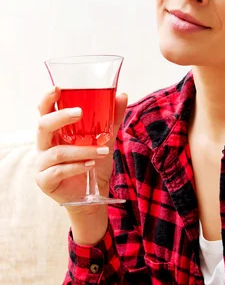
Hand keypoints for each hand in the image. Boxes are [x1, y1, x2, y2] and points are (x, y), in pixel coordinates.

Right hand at [35, 87, 127, 215]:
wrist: (92, 196)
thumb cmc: (93, 165)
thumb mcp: (105, 140)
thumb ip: (111, 120)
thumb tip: (122, 95)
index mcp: (54, 132)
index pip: (45, 111)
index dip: (48, 99)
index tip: (58, 88)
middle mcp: (44, 146)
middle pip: (43, 126)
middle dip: (60, 117)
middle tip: (80, 112)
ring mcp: (41, 164)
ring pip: (57, 152)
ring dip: (82, 150)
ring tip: (103, 151)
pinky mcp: (44, 180)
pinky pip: (58, 171)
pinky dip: (77, 167)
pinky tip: (90, 165)